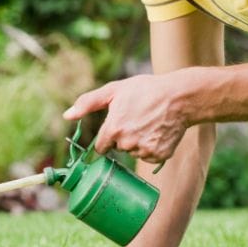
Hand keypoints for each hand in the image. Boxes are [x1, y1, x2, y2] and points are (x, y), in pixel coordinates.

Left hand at [63, 73, 189, 162]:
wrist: (180, 97)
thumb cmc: (145, 90)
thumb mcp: (114, 90)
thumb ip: (88, 103)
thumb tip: (67, 115)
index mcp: (113, 129)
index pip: (100, 147)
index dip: (108, 136)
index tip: (117, 126)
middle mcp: (127, 143)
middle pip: (118, 148)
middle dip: (124, 137)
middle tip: (138, 119)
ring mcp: (144, 151)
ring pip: (134, 152)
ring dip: (138, 142)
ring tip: (150, 123)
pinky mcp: (159, 155)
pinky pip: (149, 156)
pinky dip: (152, 147)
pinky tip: (158, 131)